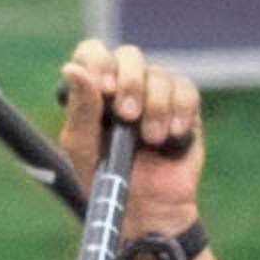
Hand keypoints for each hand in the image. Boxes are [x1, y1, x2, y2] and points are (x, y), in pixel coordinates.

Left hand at [55, 40, 204, 234]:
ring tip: (151, 139)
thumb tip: (73, 68)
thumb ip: (81, 107)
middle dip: (129, 82)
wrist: (147, 206)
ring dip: (155, 105)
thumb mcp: (83, 146)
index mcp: (92, 91)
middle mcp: (123, 86)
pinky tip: (172, 135)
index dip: (98, 61)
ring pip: (160, 73)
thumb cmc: (106, 177)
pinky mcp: (184, 108)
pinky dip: (179, 110)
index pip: (93, 52)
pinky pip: (186, 89)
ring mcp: (156, 94)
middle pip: (129, 54)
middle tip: (127, 115)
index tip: (103, 88)